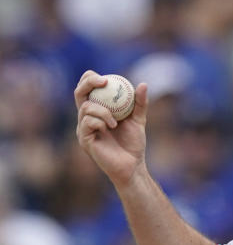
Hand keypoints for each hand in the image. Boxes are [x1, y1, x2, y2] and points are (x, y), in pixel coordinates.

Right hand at [74, 70, 148, 187]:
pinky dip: (100, 121)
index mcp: (96, 110)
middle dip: (89, 83)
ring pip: (85, 107)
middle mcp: (86, 118)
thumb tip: (143, 84)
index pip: (87, 89)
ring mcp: (83, 128)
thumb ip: (139, 103)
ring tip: (116, 122)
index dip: (90, 79)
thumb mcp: (138, 120)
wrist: (132, 166)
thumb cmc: (133, 144)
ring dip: (103, 110)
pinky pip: (87, 122)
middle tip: (104, 82)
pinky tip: (110, 127)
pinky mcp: (84, 139)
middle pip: (79, 93)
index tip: (106, 78)